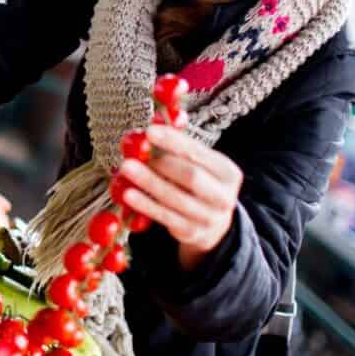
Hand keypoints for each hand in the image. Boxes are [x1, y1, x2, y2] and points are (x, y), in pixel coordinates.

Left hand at [119, 125, 242, 270]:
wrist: (213, 225)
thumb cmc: (199, 184)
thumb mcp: (199, 165)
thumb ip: (180, 147)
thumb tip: (154, 122)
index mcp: (227, 172)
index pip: (198, 153)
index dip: (173, 141)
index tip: (149, 132)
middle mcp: (223, 196)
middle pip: (191, 176)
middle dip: (161, 164)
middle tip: (134, 154)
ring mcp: (208, 217)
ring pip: (175, 198)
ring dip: (148, 182)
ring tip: (126, 168)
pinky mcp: (191, 232)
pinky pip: (165, 217)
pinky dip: (145, 205)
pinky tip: (128, 194)